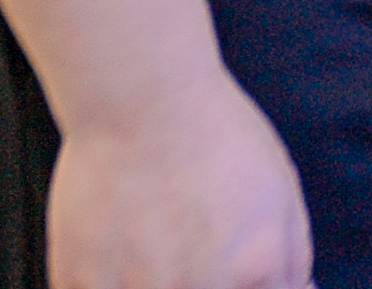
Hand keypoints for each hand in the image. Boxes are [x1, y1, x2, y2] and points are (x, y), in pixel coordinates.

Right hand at [43, 67, 312, 288]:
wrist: (141, 102)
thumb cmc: (215, 138)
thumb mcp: (282, 194)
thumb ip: (292, 261)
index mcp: (255, 271)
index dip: (249, 288)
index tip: (232, 273)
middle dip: (197, 285)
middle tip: (187, 256)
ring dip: (150, 284)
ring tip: (152, 250)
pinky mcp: (78, 283)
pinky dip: (106, 285)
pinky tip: (116, 256)